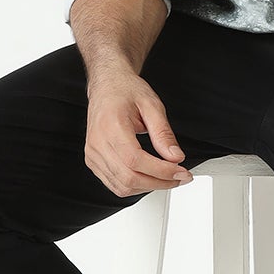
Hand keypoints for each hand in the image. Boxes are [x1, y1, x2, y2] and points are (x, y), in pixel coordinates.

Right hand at [83, 68, 195, 198]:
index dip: (161, 171)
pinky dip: (135, 186)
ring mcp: (93, 154)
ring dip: (149, 187)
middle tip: (180, 177)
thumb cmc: (125, 91)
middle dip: (159, 183)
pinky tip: (149, 177)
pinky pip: (114, 184)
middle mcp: (98, 143)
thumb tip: (175, 157)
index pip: (135, 160)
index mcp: (111, 126)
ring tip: (167, 178)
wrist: (107, 86)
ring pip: (122, 186)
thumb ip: (163, 133)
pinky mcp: (93, 161)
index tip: (181, 172)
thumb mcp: (151, 105)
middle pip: (129, 178)